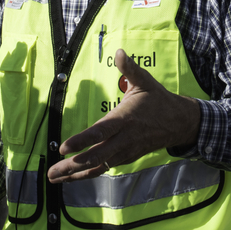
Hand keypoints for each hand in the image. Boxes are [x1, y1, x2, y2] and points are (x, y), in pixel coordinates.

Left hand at [47, 48, 200, 182]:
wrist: (178, 123)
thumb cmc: (158, 100)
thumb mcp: (145, 81)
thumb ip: (130, 68)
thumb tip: (119, 51)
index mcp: (125, 119)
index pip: (101, 132)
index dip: (82, 141)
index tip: (64, 148)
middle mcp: (124, 138)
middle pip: (96, 155)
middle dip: (73, 165)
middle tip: (51, 172)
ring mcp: (125, 151)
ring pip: (99, 166)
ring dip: (76, 174)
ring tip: (54, 177)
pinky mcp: (126, 157)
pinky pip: (105, 168)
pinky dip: (88, 174)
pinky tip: (72, 177)